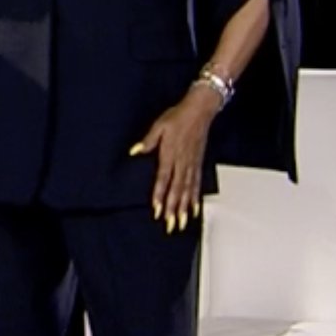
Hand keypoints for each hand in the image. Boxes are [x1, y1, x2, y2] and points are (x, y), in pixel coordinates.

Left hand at [130, 87, 220, 232]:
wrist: (199, 111)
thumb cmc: (178, 117)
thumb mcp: (158, 126)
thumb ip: (148, 141)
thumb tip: (135, 151)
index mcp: (171, 154)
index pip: (164, 178)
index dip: (161, 194)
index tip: (157, 209)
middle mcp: (183, 162)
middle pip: (178, 189)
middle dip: (174, 208)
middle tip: (171, 224)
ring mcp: (192, 164)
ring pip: (188, 190)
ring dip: (185, 208)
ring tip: (181, 222)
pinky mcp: (198, 163)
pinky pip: (197, 184)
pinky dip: (196, 198)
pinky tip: (194, 210)